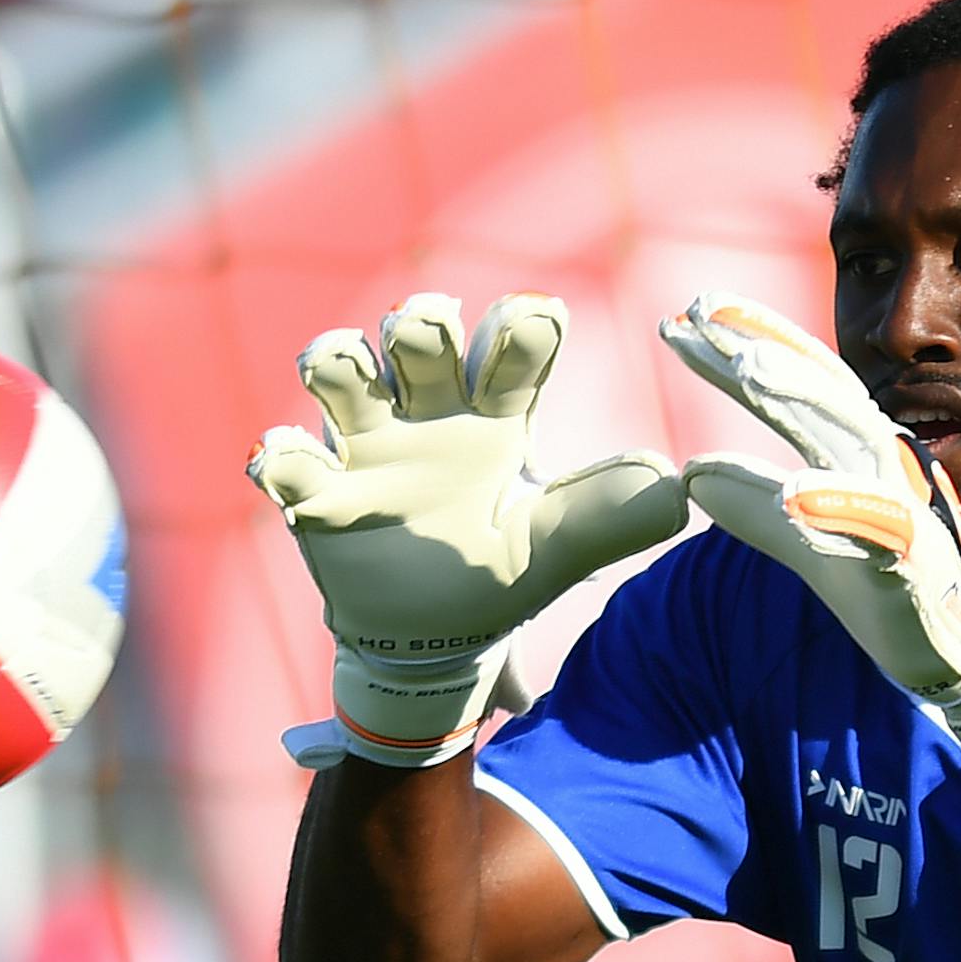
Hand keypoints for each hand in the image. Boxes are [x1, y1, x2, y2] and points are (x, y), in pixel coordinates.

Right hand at [251, 292, 686, 766]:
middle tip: (428, 338)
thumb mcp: (557, 549)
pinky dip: (281, 457)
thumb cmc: (497, 571)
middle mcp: (427, 411)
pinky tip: (292, 465)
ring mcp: (366, 447)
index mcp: (495, 411)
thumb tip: (679, 487)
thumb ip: (610, 516)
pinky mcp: (317, 493)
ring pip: (337, 366)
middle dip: (419, 322)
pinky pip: (283, 460)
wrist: (432, 639)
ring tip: (345, 369)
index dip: (519, 325)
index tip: (535, 321)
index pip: (509, 343)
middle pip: (416, 331)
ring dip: (338, 357)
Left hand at [659, 292, 960, 835]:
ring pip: (853, 433)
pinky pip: (881, 523)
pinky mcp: (918, 556)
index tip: (685, 318)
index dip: (748, 344)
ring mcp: (903, 503)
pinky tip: (793, 495)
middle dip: (763, 344)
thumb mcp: (807, 538)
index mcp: (855, 452)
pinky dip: (839, 504)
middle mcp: (882, 461)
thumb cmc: (890, 583)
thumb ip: (752, 503)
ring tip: (747, 367)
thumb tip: (691, 471)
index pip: (799, 384)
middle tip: (698, 312)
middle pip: (820, 388)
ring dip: (801, 395)